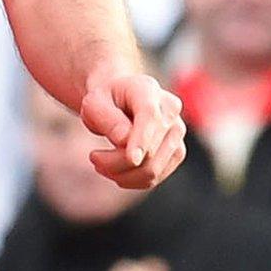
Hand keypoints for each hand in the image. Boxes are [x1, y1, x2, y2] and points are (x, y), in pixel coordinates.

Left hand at [80, 73, 186, 189]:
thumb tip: (124, 140)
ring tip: (100, 165)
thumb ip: (107, 118)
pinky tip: (115, 172)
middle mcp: (170, 111)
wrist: (119, 99)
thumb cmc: (104, 100)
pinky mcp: (176, 152)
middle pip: (150, 150)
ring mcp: (177, 133)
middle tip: (93, 158)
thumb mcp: (94, 102)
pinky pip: (155, 178)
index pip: (150, 118)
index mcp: (148, 90)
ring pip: (153, 169)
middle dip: (116, 162)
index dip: (142, 140)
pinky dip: (132, 180)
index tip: (132, 159)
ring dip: (122, 175)